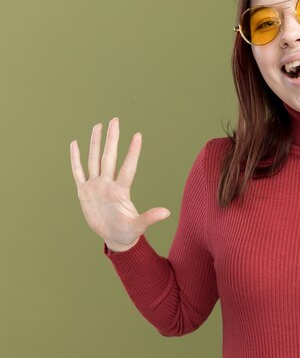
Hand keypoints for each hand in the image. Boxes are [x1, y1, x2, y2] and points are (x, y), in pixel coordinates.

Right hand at [70, 118, 169, 251]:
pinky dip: (75, 159)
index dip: (132, 152)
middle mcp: (108, 184)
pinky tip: (75, 143)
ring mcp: (96, 186)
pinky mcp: (84, 192)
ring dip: (95, 143)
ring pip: (94, 159)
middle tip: (115, 119)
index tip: (138, 135)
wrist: (115, 237)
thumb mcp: (138, 226)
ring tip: (98, 125)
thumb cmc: (128, 231)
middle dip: (112, 138)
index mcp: (121, 190)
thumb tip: (167, 213)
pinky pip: (78, 172)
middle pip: (109, 156)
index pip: (128, 167)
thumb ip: (150, 218)